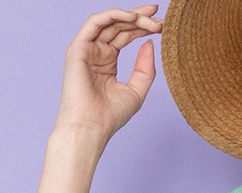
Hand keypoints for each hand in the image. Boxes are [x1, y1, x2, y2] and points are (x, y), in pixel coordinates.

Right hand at [55, 6, 163, 143]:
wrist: (90, 129)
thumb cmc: (109, 117)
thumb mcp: (136, 92)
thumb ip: (145, 69)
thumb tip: (150, 43)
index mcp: (107, 61)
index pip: (126, 34)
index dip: (143, 27)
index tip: (163, 26)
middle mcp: (96, 52)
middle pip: (119, 25)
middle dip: (141, 19)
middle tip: (161, 19)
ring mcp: (86, 48)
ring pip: (110, 21)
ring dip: (131, 16)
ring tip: (151, 19)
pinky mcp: (78, 48)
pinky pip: (96, 22)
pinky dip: (114, 15)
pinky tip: (132, 17)